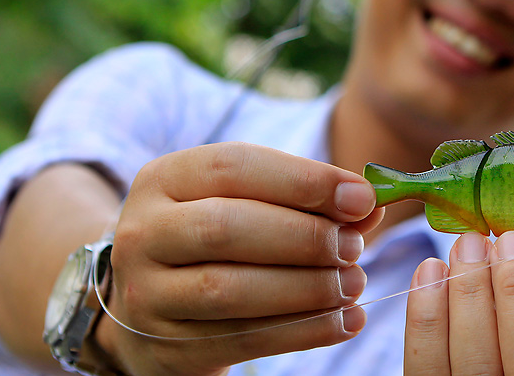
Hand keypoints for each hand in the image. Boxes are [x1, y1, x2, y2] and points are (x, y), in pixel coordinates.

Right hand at [97, 142, 383, 375]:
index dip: (305, 180)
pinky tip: (344, 322)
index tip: (362, 199)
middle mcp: (143, 231)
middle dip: (304, 237)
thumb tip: (371, 204)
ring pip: (230, 290)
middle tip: (355, 248)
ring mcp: (146, 293)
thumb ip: (307, 200)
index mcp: (164, 179)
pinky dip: (303, 332)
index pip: (234, 166)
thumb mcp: (249, 204)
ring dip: (306, 288)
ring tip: (354, 284)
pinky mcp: (166, 347)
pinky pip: (241, 340)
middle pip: (226, 228)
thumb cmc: (219, 241)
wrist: (152, 308)